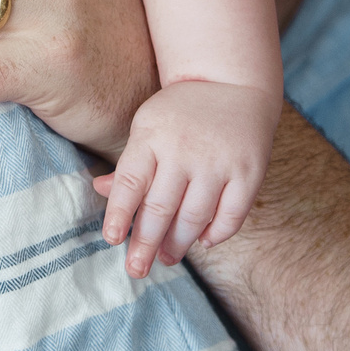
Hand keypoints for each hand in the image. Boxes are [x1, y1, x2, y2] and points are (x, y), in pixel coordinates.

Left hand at [92, 79, 280, 275]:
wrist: (231, 81)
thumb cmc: (180, 112)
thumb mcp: (147, 125)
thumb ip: (130, 162)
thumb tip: (101, 190)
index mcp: (152, 137)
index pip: (131, 184)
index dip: (119, 215)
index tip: (112, 240)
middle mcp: (184, 151)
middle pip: (161, 207)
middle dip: (145, 243)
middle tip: (136, 268)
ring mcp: (219, 163)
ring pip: (194, 217)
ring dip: (178, 244)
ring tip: (166, 259)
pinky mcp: (248, 172)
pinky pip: (231, 215)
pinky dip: (216, 234)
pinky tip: (202, 242)